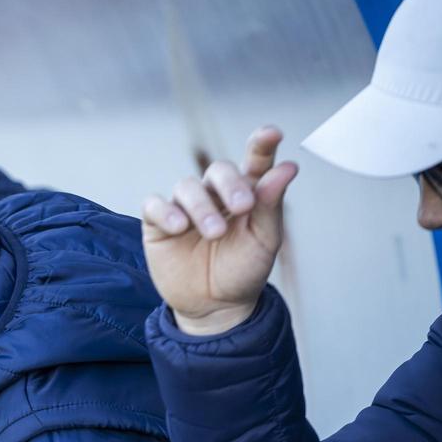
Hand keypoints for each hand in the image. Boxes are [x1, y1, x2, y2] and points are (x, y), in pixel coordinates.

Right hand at [141, 125, 299, 334]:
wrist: (214, 307)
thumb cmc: (242, 271)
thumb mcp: (264, 240)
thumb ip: (270, 204)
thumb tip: (287, 168)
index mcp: (246, 194)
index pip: (254, 162)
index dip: (261, 145)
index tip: (271, 134)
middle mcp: (214, 195)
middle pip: (218, 170)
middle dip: (230, 184)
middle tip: (243, 207)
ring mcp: (184, 207)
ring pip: (186, 186)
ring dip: (201, 207)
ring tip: (214, 233)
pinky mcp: (157, 223)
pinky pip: (154, 205)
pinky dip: (166, 211)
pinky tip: (179, 226)